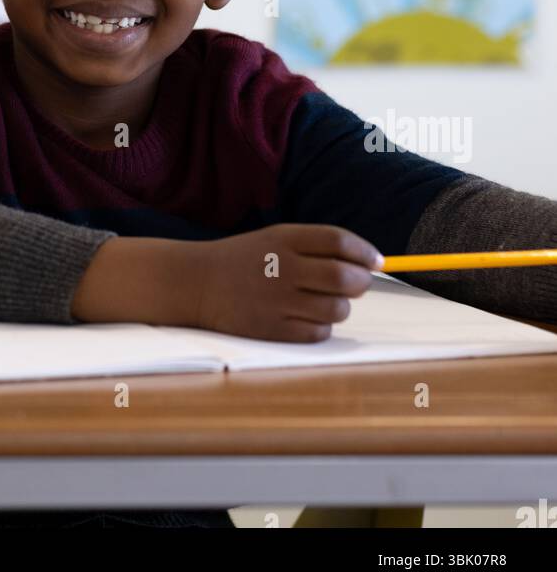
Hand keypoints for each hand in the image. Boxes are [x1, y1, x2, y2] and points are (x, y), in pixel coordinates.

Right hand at [193, 223, 381, 342]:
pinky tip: (307, 316)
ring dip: (341, 305)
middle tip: (358, 283)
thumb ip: (318, 246)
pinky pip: (318, 332)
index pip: (339, 241)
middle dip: (360, 281)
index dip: (365, 251)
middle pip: (343, 277)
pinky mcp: (272, 330)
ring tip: (325, 300)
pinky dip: (322, 326)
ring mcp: (276, 301)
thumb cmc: (245, 260)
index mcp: (283, 239)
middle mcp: (281, 268)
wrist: (197, 283)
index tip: (376, 260)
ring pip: (337, 309)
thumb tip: (370, 262)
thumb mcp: (276, 239)